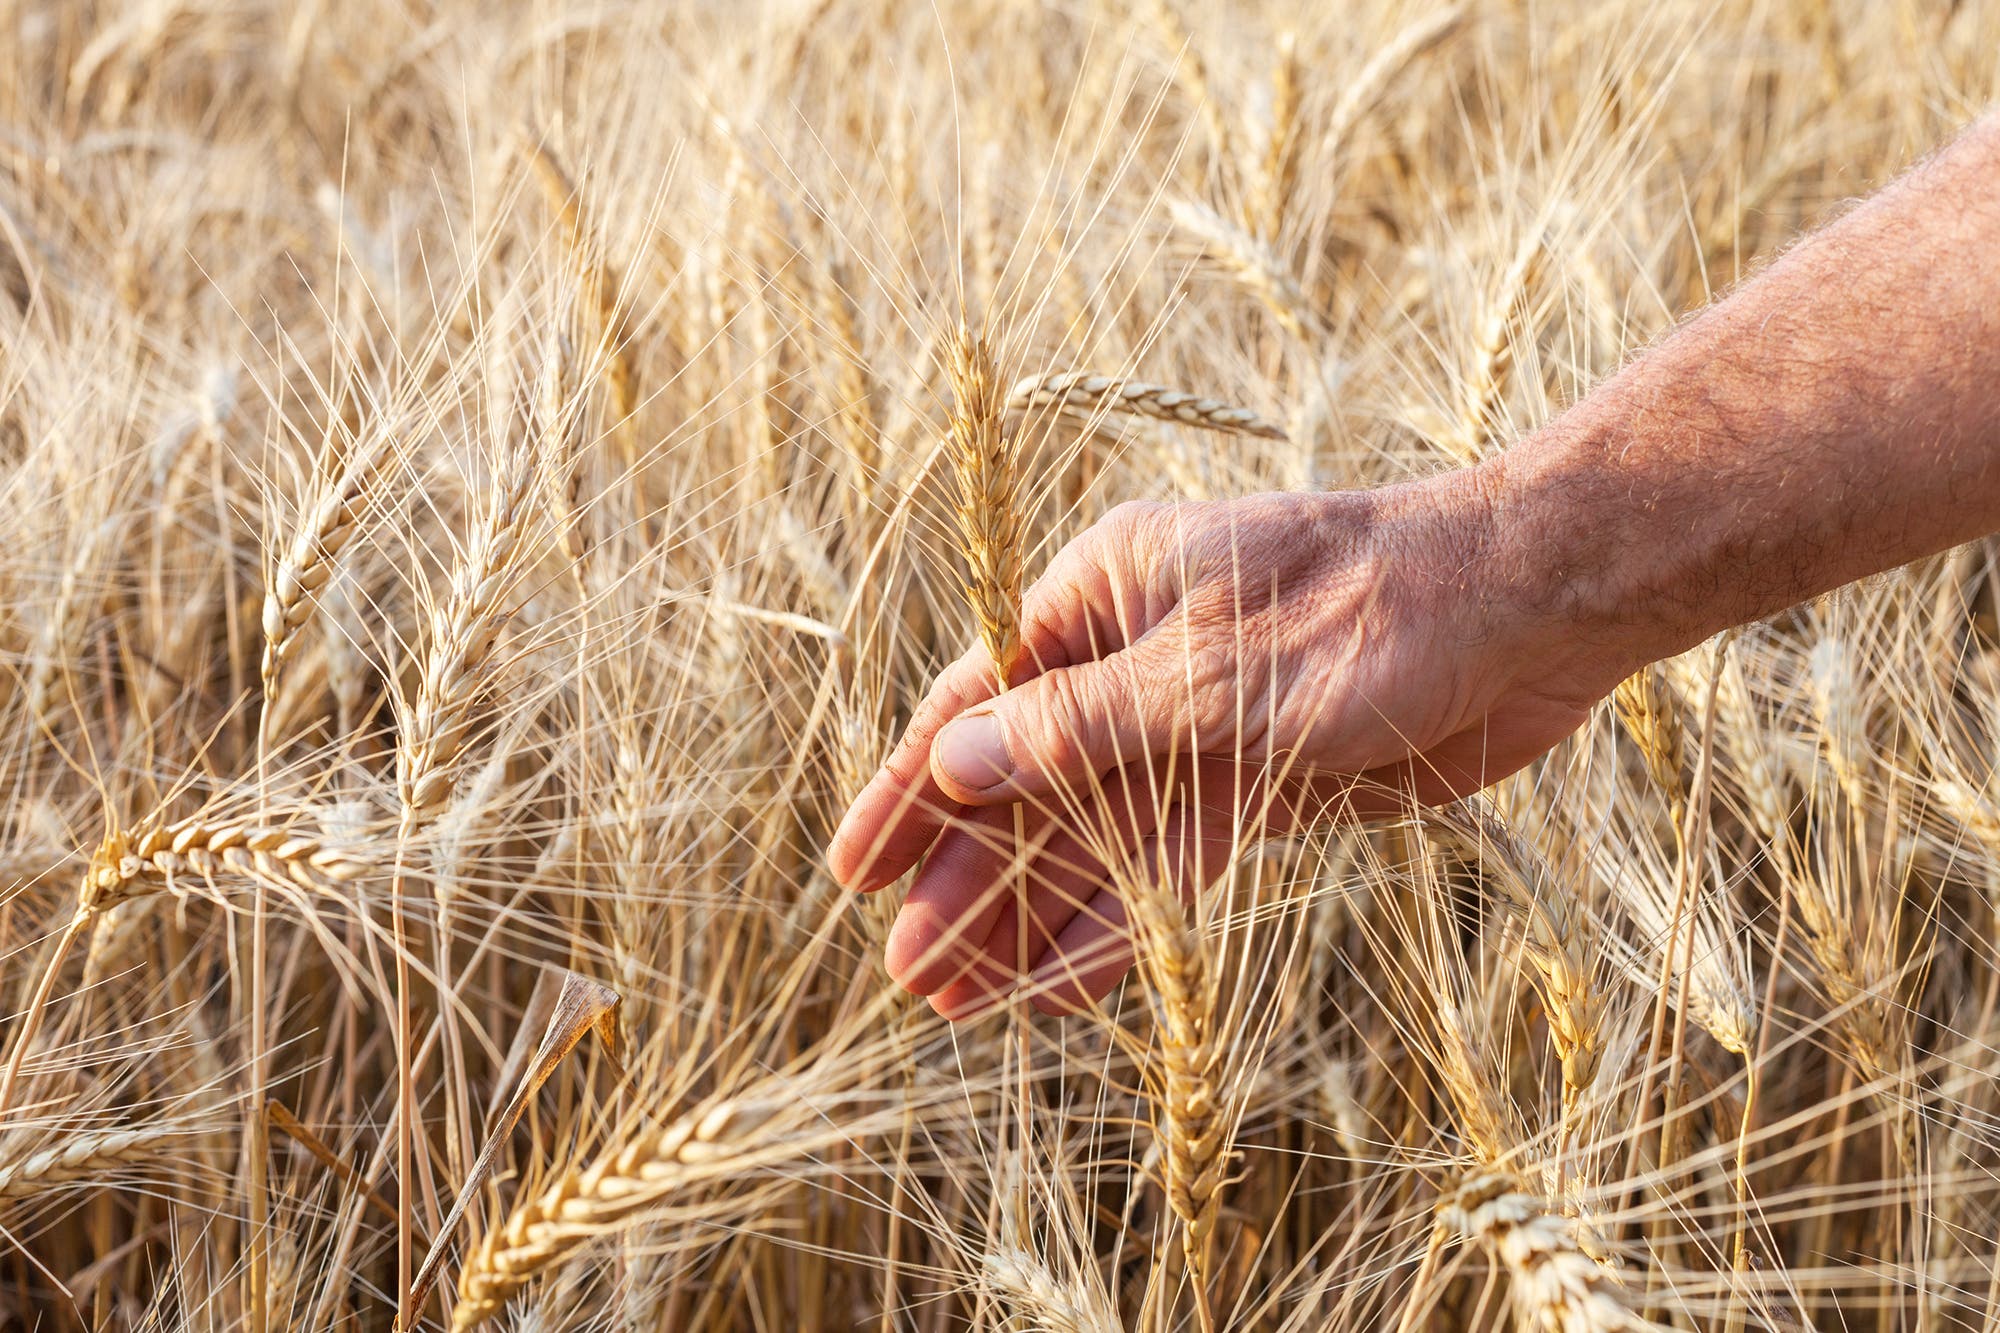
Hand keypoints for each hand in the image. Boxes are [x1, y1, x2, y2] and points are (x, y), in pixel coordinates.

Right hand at [828, 469, 1622, 1017]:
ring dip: (1033, 917)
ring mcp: (1199, 726)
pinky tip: (1064, 984)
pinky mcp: (1262, 783)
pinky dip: (1123, 923)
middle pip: (1028, 786)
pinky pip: (1171, 865)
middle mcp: (1138, 660)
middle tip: (907, 975)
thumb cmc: (1370, 604)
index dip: (912, 793)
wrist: (1531, 609)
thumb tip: (956, 763)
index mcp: (1106, 595)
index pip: (979, 705)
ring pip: (1095, 839)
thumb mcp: (1212, 672)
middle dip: (968, 881)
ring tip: (960, 1000)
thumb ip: (1082, 728)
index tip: (855, 872)